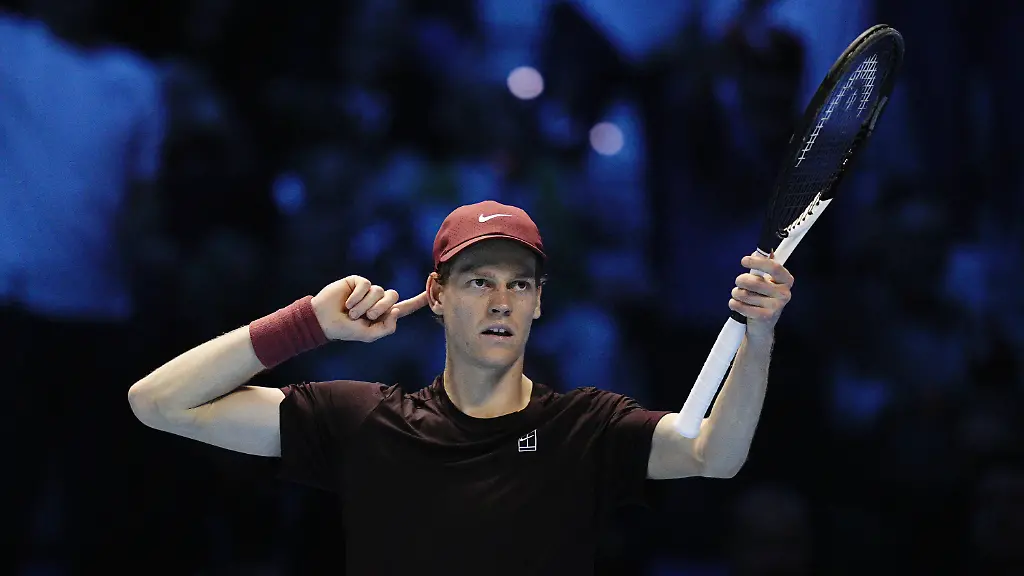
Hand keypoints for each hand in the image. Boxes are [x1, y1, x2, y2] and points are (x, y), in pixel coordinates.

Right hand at [311, 276, 427, 341]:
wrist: (323, 321)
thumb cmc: (345, 330)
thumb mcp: (368, 335)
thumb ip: (386, 328)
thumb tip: (396, 312)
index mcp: (383, 313)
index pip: (405, 307)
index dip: (418, 301)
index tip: (432, 293)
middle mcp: (378, 300)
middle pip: (393, 297)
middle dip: (378, 308)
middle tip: (363, 316)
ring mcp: (368, 290)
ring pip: (379, 291)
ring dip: (364, 305)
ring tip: (351, 312)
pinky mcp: (357, 282)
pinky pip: (366, 285)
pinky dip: (357, 297)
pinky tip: (347, 303)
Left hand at [729, 252, 794, 338]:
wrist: (762, 324)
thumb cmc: (762, 297)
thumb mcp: (766, 280)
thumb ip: (765, 265)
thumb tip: (765, 249)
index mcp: (786, 280)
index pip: (774, 267)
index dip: (758, 262)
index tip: (744, 260)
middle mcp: (785, 293)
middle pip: (755, 281)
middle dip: (741, 280)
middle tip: (738, 282)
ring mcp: (776, 306)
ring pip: (745, 294)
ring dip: (736, 293)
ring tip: (738, 295)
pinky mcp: (765, 317)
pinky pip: (742, 306)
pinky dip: (734, 304)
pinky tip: (736, 304)